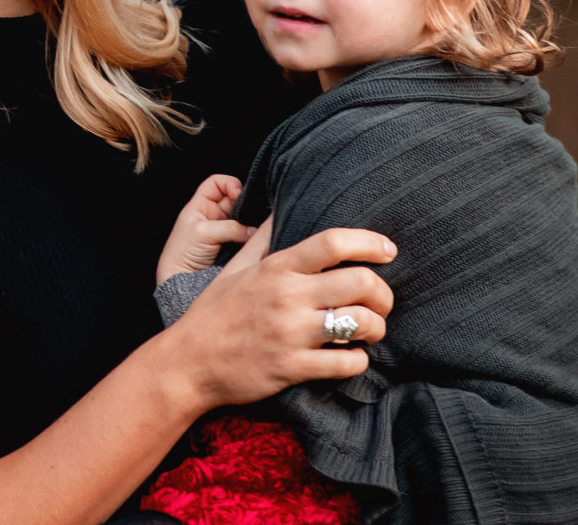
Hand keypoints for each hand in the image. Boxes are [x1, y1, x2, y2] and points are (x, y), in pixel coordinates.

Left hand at [155, 174, 253, 283]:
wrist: (180, 279)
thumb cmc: (182, 253)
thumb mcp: (203, 233)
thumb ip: (230, 227)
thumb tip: (254, 229)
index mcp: (200, 205)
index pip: (217, 183)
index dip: (229, 183)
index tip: (237, 193)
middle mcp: (214, 215)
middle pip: (234, 198)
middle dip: (245, 202)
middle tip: (250, 211)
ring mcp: (224, 230)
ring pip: (243, 216)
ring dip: (250, 219)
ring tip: (254, 225)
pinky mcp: (233, 245)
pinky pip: (247, 234)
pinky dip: (253, 234)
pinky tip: (256, 237)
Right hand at [162, 226, 395, 407]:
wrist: (190, 363)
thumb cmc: (214, 313)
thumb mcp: (235, 268)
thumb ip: (261, 238)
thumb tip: (278, 211)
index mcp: (276, 268)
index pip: (333, 243)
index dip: (369, 242)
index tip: (387, 250)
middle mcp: (287, 296)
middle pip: (360, 282)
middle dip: (382, 293)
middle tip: (379, 301)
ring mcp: (291, 334)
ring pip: (362, 324)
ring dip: (376, 327)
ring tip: (370, 330)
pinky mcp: (293, 368)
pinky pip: (347, 363)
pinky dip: (359, 360)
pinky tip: (350, 356)